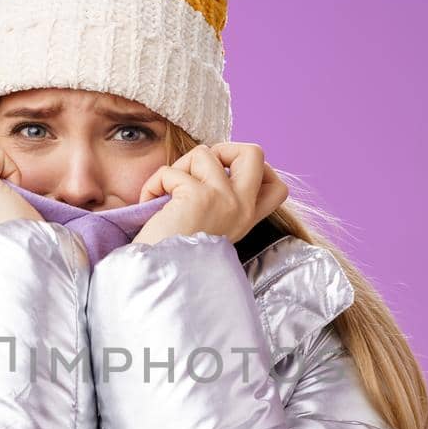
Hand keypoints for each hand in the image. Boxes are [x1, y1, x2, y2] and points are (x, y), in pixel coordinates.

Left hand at [131, 142, 288, 245]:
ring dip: (179, 167)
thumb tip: (210, 165)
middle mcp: (242, 209)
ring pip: (205, 152)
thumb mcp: (211, 229)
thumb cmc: (175, 256)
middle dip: (223, 149)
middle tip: (200, 170)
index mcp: (246, 219)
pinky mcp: (199, 197)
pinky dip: (155, 183)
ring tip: (167, 194)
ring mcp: (224, 201)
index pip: (277, 186)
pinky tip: (150, 204)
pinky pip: (172, 171)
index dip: (257, 169)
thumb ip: (221, 203)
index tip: (229, 175)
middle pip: (254, 153)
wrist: (160, 279)